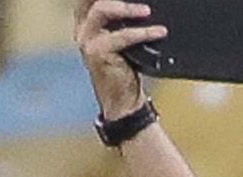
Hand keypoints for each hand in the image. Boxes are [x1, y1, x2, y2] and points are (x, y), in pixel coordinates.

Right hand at [75, 0, 167, 118]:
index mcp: (87, 21)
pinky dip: (143, 33)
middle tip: (140, 1)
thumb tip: (145, 5)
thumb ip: (124, 20)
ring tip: (147, 11)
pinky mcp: (97, 52)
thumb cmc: (125, 67)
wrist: (122, 100)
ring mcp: (88, 39)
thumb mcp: (123, 38)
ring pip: (102, 10)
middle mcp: (83, 27)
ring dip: (127, 8)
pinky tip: (159, 32)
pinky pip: (122, 36)